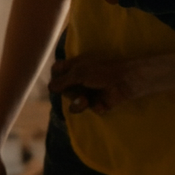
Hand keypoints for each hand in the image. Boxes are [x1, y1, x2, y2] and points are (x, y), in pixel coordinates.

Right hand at [49, 52, 174, 114]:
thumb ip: (63, 80)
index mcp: (75, 66)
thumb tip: (49, 88)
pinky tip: (98, 104)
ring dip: (77, 102)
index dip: (55, 76)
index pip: (57, 70)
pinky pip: (84, 109)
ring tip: (86, 100)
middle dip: (69, 91)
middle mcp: (79, 78)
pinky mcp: (95, 103)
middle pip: (62, 88)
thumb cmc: (103, 71)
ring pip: (72, 101)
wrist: (125, 82)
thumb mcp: (80, 73)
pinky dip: (90, 107)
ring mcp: (87, 90)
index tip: (57, 81)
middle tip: (78, 90)